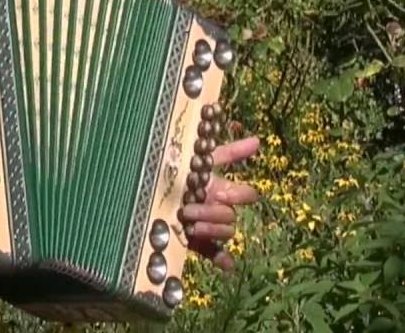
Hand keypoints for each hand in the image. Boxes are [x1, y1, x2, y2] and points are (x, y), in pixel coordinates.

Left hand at [181, 135, 259, 270]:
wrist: (146, 191)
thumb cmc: (176, 171)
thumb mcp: (198, 158)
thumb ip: (228, 152)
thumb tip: (258, 140)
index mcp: (220, 189)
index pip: (246, 195)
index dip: (237, 195)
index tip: (218, 193)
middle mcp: (217, 208)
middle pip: (231, 215)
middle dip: (212, 213)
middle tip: (189, 208)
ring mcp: (210, 226)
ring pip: (226, 233)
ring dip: (210, 230)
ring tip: (188, 224)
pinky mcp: (199, 243)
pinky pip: (216, 253)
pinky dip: (222, 259)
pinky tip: (225, 264)